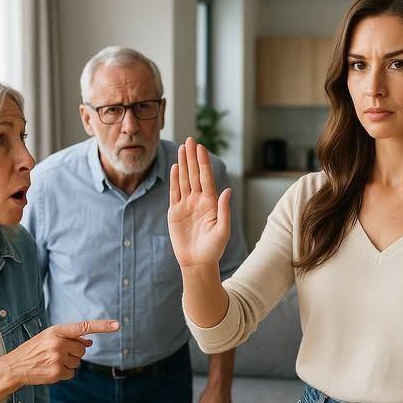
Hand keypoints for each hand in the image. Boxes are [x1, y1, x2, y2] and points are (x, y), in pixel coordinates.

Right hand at [0, 319, 118, 386]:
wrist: (15, 366)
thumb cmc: (34, 350)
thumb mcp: (50, 338)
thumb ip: (70, 338)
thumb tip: (90, 343)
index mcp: (57, 331)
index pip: (84, 326)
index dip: (102, 326)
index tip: (118, 325)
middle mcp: (58, 343)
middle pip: (82, 350)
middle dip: (73, 353)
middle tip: (56, 354)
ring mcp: (57, 358)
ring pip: (77, 362)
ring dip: (68, 363)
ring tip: (51, 362)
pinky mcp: (56, 372)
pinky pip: (72, 373)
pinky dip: (64, 373)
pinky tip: (51, 370)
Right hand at [167, 137, 231, 267]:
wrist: (197, 262)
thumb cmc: (213, 249)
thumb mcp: (222, 231)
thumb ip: (224, 210)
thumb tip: (228, 190)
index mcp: (211, 203)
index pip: (206, 178)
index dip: (203, 162)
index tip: (200, 148)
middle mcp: (198, 200)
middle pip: (195, 174)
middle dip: (192, 157)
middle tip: (190, 140)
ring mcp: (186, 205)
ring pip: (184, 180)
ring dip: (183, 164)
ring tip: (182, 148)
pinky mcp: (175, 212)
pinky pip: (174, 192)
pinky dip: (174, 179)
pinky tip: (175, 167)